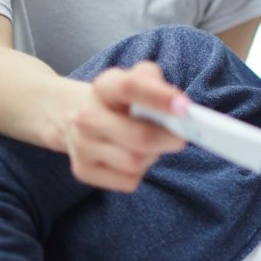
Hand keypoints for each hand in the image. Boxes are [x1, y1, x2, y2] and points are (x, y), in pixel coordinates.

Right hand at [59, 62, 187, 191]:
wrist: (75, 115)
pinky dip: (139, 173)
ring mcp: (81, 145)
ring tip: (151, 145)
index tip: (184, 107)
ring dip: (153, 156)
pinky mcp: (82, 170)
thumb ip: (156, 81)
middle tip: (181, 137)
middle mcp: (85, 116)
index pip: (129, 87)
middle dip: (168, 139)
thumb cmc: (121, 100)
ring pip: (135, 162)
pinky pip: (128, 181)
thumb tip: (178, 105)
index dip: (159, 97)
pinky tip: (134, 157)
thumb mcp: (137, 79)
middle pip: (139, 137)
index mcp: (104, 88)